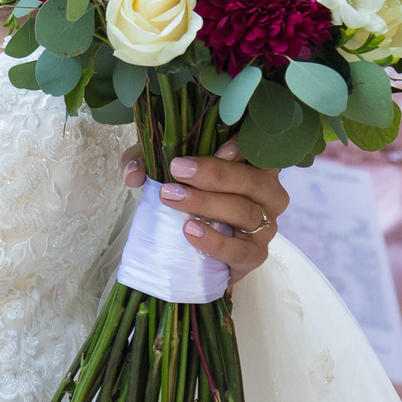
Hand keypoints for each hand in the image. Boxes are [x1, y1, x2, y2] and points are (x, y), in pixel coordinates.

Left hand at [123, 142, 286, 286]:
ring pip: (245, 212)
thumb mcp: (169, 171)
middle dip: (214, 174)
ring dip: (207, 204)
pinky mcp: (254, 256)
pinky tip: (190, 230)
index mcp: (256, 165)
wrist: (201, 253)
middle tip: (177, 170)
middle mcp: (269, 193)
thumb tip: (132, 174)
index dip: (243, 145)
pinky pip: (241, 251)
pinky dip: (215, 242)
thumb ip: (148, 162)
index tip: (218, 147)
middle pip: (252, 180)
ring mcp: (265, 226)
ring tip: (171, 198)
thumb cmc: (193, 200)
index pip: (259, 148)